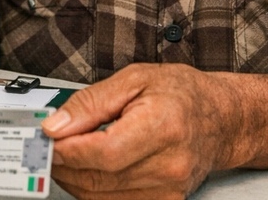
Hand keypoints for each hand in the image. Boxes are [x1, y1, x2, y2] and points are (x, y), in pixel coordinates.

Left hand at [40, 63, 242, 198]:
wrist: (221, 119)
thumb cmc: (181, 94)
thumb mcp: (134, 79)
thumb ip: (90, 102)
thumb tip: (56, 125)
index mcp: (164, 126)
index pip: (104, 152)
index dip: (68, 150)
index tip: (47, 139)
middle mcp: (170, 165)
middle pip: (99, 178)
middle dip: (62, 164)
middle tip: (46, 145)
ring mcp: (169, 189)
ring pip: (101, 196)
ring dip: (73, 178)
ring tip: (64, 153)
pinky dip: (92, 189)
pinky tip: (86, 168)